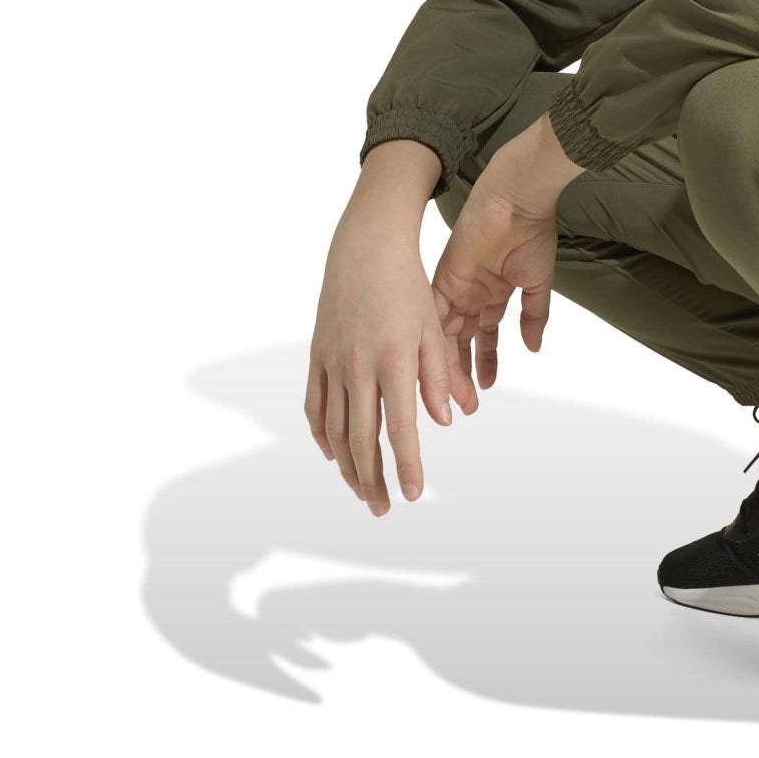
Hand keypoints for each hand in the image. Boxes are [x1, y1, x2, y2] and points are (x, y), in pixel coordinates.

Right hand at [305, 230, 451, 515]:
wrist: (366, 249)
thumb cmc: (407, 286)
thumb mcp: (433, 328)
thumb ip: (437, 377)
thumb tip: (443, 422)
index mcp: (392, 361)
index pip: (399, 428)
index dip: (406, 465)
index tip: (414, 494)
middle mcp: (357, 366)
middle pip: (361, 439)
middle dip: (372, 480)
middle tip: (384, 509)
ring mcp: (332, 362)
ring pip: (334, 429)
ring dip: (347, 466)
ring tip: (361, 491)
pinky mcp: (316, 355)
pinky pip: (315, 405)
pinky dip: (321, 434)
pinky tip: (332, 454)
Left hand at [430, 181, 559, 414]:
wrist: (517, 203)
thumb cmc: (532, 234)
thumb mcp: (537, 285)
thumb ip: (534, 317)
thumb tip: (533, 347)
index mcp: (493, 291)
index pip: (485, 335)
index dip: (485, 361)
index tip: (486, 388)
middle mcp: (470, 293)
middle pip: (460, 342)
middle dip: (463, 375)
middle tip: (466, 407)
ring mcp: (454, 288)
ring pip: (444, 338)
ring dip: (448, 370)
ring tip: (454, 400)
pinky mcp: (442, 282)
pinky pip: (433, 321)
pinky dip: (435, 347)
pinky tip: (439, 373)